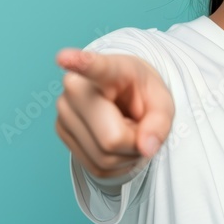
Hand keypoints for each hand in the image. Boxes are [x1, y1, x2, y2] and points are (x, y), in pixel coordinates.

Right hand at [54, 47, 174, 180]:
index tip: (64, 57)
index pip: (93, 66)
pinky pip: (95, 167)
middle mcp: (76, 87)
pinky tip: (112, 142)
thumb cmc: (141, 95)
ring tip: (124, 130)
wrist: (122, 97)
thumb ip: (160, 122)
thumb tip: (145, 147)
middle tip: (137, 125)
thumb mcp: (162, 102)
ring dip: (124, 155)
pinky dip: (113, 163)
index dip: (79, 62)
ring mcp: (64, 110)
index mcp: (109, 70)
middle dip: (134, 143)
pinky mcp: (60, 131)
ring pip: (103, 158)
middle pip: (112, 139)